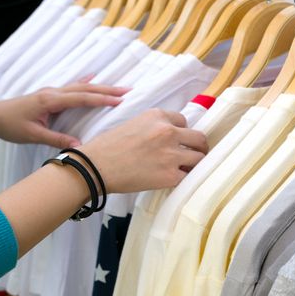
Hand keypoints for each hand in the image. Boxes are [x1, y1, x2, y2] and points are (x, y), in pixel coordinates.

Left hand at [0, 82, 129, 147]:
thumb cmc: (11, 125)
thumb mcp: (33, 135)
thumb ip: (56, 139)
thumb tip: (79, 146)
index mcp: (51, 101)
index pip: (82, 98)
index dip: (101, 99)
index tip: (120, 101)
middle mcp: (54, 93)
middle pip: (86, 89)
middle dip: (108, 90)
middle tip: (128, 90)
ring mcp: (53, 92)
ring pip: (81, 87)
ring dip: (101, 87)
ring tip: (120, 88)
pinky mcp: (51, 95)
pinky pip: (73, 87)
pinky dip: (86, 82)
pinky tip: (94, 77)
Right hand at [78, 109, 208, 192]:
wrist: (94, 167)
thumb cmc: (107, 147)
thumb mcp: (133, 124)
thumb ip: (154, 127)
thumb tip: (169, 136)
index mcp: (157, 116)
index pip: (183, 121)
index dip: (180, 132)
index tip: (177, 140)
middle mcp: (168, 132)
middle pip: (199, 138)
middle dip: (197, 147)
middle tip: (192, 154)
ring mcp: (171, 154)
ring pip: (199, 157)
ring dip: (194, 163)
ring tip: (185, 168)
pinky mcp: (170, 175)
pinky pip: (189, 176)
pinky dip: (184, 178)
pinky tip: (176, 179)